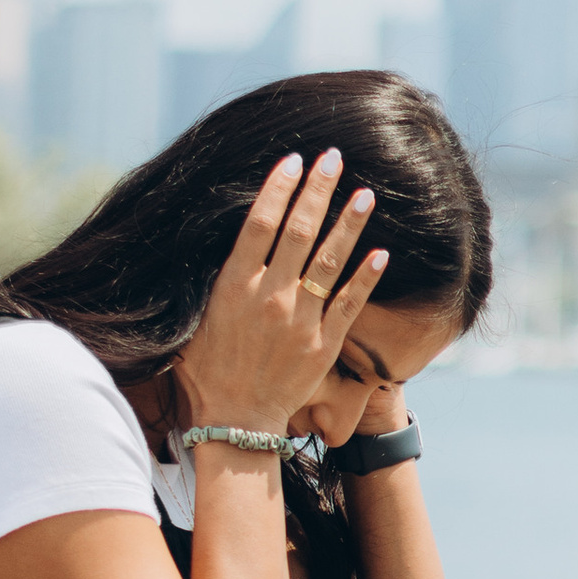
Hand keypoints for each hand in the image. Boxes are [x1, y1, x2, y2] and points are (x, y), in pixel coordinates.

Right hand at [173, 153, 384, 438]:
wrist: (235, 421)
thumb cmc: (207, 371)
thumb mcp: (196, 319)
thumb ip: (217, 281)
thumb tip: (228, 245)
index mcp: (233, 285)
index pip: (259, 223)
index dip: (278, 188)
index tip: (293, 160)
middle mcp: (268, 296)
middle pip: (298, 231)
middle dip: (317, 190)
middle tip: (333, 158)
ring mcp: (299, 319)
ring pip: (329, 261)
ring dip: (348, 224)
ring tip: (366, 193)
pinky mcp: (323, 344)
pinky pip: (349, 303)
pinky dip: (366, 277)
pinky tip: (381, 252)